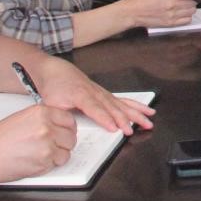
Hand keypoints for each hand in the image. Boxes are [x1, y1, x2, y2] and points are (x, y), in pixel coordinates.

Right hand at [0, 104, 76, 182]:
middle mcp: (46, 127)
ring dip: (57, 155)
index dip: (67, 128)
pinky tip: (35, 161)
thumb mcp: (23, 118)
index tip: (64, 132)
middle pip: (71, 137)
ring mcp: (46, 145)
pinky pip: (56, 164)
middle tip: (52, 146)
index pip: (69, 120)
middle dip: (63, 143)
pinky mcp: (43, 162)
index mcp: (42, 112)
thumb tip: (60, 126)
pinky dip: (49, 165)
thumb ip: (44, 120)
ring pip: (66, 152)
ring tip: (41, 154)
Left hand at [30, 56, 154, 132]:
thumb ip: (62, 116)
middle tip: (133, 130)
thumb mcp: (51, 103)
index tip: (114, 128)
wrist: (55, 70)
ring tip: (149, 120)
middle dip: (125, 119)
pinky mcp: (106, 94)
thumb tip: (70, 129)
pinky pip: (123, 100)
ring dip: (136, 113)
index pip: (95, 109)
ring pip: (122, 104)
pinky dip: (136, 105)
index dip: (105, 118)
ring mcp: (103, 93)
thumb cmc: (54, 86)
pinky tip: (146, 109)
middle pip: (113, 107)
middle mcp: (96, 93)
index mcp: (81, 95)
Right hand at [125, 0, 200, 28]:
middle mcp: (172, 5)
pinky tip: (181, 12)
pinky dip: (187, 16)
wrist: (134, 12)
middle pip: (193, 3)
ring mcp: (172, 16)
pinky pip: (187, 20)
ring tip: (185, 5)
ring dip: (191, 8)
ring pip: (191, 11)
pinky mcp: (170, 24)